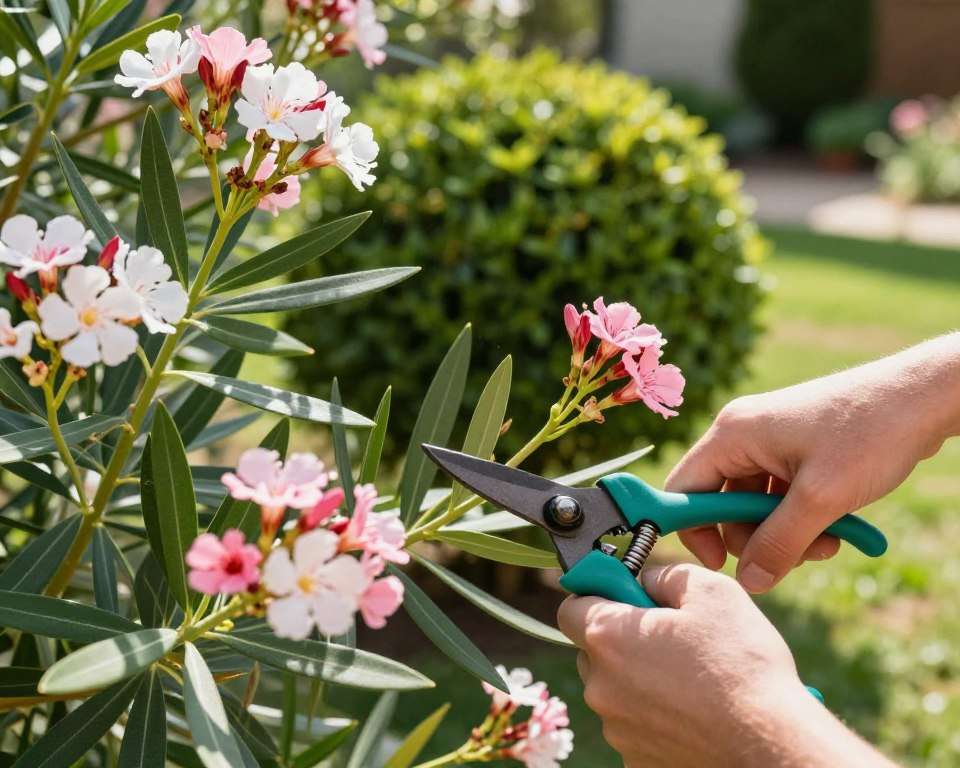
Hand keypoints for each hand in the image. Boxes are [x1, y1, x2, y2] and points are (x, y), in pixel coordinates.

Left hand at [557, 564, 895, 767]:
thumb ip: (664, 574)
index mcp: (608, 637)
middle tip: (671, 636)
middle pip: (594, 650)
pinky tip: (694, 711)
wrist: (771, 746)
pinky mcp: (635, 760)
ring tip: (692, 679)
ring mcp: (616, 728)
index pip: (570, 605)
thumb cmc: (742, 666)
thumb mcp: (710, 590)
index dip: (598, 594)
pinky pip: (635, 724)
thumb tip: (646, 580)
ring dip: (641, 679)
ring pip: (616, 689)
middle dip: (624, 638)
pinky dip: (656, 715)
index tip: (625, 594)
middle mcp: (600, 686)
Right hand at [666, 334, 959, 592]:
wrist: (925, 397)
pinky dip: (802, 520)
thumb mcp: (822, 499)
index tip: (720, 565)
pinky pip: (780, 497)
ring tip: (828, 542)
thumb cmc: (871, 433)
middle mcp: (743, 435)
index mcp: (733, 434)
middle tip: (795, 555)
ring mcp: (770, 441)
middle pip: (721, 503)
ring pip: (755, 506)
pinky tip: (837, 529)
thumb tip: (749, 584)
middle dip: (756, 537)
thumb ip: (779, 544)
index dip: (693, 530)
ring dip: (786, 534)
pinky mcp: (795, 450)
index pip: (684, 489)